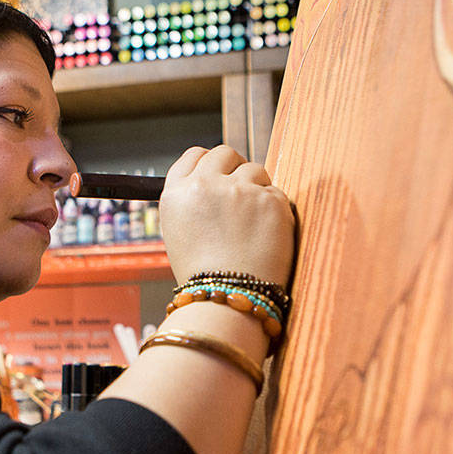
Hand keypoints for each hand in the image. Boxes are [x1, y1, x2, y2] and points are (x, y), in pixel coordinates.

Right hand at [160, 145, 295, 286]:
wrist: (228, 300)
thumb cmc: (204, 277)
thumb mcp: (180, 233)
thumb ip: (194, 202)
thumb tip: (214, 183)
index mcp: (177, 192)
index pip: (195, 155)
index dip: (210, 164)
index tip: (221, 174)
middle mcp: (205, 185)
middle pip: (225, 153)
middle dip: (235, 168)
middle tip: (243, 193)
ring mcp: (239, 190)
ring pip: (254, 169)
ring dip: (257, 189)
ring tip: (253, 224)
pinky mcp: (269, 200)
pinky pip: (276, 192)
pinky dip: (275, 210)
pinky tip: (266, 236)